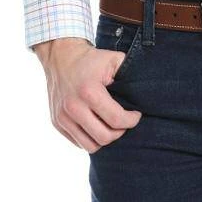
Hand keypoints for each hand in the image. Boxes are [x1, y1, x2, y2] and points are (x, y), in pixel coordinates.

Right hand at [34, 37, 141, 152]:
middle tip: (124, 122)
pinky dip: (90, 138)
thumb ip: (130, 73)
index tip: (136, 115)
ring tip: (111, 126)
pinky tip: (97, 125)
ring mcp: (62, 117)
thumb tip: (145, 91)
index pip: (116, 120)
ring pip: (90, 146)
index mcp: (89, 91)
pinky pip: (78, 142)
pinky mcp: (56, 123)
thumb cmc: (91, 59)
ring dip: (104, 139)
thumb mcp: (113, 59)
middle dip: (120, 132)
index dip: (131, 121)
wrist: (60, 56)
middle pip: (104, 137)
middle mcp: (73, 107)